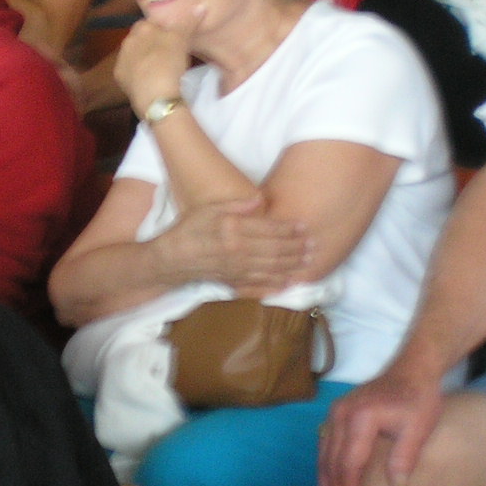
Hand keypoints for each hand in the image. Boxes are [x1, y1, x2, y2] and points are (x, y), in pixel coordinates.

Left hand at [114, 19, 195, 114]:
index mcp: (140, 28)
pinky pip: (131, 70)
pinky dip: (139, 72)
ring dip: (145, 57)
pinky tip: (150, 78)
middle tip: (169, 51)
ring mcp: (121, 61)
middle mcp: (127, 41)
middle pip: (140, 37)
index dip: (162, 28)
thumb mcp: (182, 39)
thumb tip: (200, 6)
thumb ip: (189, 21)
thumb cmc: (169, 62)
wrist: (155, 96)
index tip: (173, 36)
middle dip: (152, 41)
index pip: (150, 21)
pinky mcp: (119, 79)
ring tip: (161, 66)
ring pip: (134, 53)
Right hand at [158, 196, 312, 294]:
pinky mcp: (234, 282)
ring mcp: (237, 269)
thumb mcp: (208, 209)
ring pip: (272, 268)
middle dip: (297, 248)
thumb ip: (235, 205)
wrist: (172, 259)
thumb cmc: (188, 230)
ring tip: (308, 261)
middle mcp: (239, 251)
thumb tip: (259, 200)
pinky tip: (289, 283)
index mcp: (234, 230)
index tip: (303, 226)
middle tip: (313, 244)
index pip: (269, 229)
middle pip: (276, 250)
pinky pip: (260, 285)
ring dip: (293, 265)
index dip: (289, 229)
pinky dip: (277, 285)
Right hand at [318, 366, 446, 485]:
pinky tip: (332, 482)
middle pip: (331, 461)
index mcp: (361, 417)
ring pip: (323, 455)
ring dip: (326, 481)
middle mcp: (341, 414)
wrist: (412, 369)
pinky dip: (327, 467)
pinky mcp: (335, 413)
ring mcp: (335, 412)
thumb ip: (405, 457)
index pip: (349, 463)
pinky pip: (325, 445)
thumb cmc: (418, 399)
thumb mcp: (418, 428)